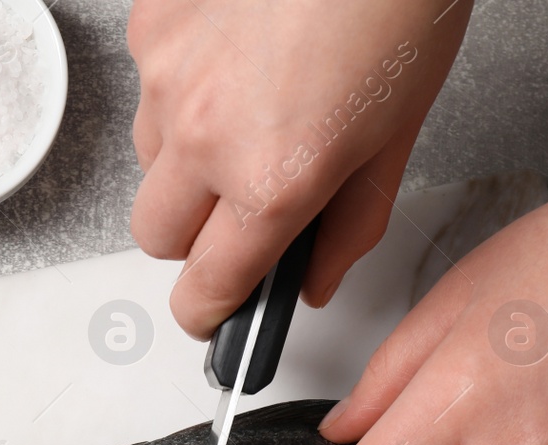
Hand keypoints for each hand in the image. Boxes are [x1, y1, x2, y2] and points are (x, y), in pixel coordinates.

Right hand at [128, 0, 470, 337]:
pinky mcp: (148, 25)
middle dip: (192, 237)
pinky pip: (147, 85)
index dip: (209, 311)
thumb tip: (314, 282)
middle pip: (155, 237)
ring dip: (186, 157)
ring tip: (251, 105)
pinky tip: (237, 51)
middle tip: (240, 204)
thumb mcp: (398, 132)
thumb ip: (349, 225)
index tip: (212, 312)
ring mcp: (164, 77)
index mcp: (273, 177)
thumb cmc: (400, 4)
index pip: (205, 287)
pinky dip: (183, 84)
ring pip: (147, 160)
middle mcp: (204, 135)